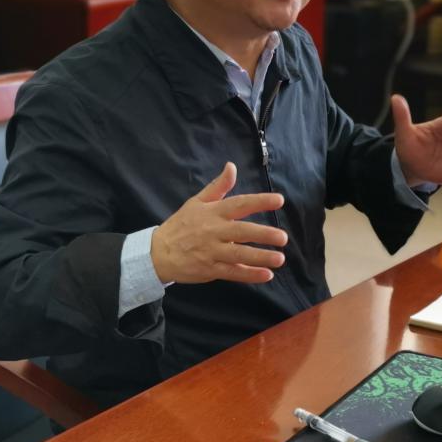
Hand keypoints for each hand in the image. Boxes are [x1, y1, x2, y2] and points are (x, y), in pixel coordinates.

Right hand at [151, 162, 287, 284]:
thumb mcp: (197, 202)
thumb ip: (218, 186)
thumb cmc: (181, 225)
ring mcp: (212, 252)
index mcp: (213, 212)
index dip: (259, 201)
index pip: (239, 204)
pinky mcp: (210, 269)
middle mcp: (214, 231)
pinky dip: (249, 274)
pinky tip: (266, 275)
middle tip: (283, 237)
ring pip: (239, 254)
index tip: (279, 200)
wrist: (158, 252)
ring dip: (260, 257)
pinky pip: (232, 272)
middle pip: (242, 231)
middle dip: (263, 234)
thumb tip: (232, 166)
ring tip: (280, 259)